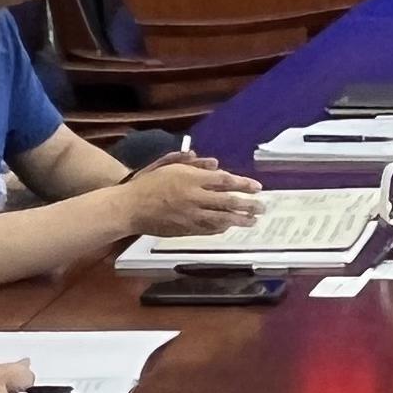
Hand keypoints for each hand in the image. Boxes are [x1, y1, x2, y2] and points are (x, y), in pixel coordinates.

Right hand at [119, 152, 265, 240]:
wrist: (129, 207)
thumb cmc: (148, 182)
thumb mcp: (169, 165)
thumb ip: (193, 163)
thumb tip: (216, 163)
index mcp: (191, 178)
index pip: (224, 181)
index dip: (244, 184)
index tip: (258, 188)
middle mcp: (194, 197)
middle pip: (228, 201)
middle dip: (248, 205)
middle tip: (263, 207)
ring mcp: (190, 215)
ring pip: (221, 219)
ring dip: (239, 220)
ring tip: (253, 221)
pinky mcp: (184, 229)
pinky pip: (208, 229)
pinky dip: (221, 228)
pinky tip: (229, 227)